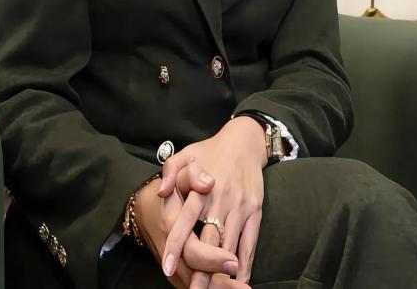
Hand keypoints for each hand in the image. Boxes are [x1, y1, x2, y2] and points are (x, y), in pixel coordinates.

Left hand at [158, 117, 266, 285]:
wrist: (244, 142)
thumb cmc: (210, 150)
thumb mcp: (186, 153)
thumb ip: (170, 170)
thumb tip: (161, 191)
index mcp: (202, 189)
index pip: (186, 221)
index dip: (177, 245)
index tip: (168, 267)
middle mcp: (221, 200)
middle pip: (210, 242)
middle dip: (201, 270)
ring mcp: (241, 207)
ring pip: (231, 246)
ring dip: (222, 272)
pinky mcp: (256, 211)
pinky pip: (251, 242)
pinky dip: (245, 264)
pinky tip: (239, 281)